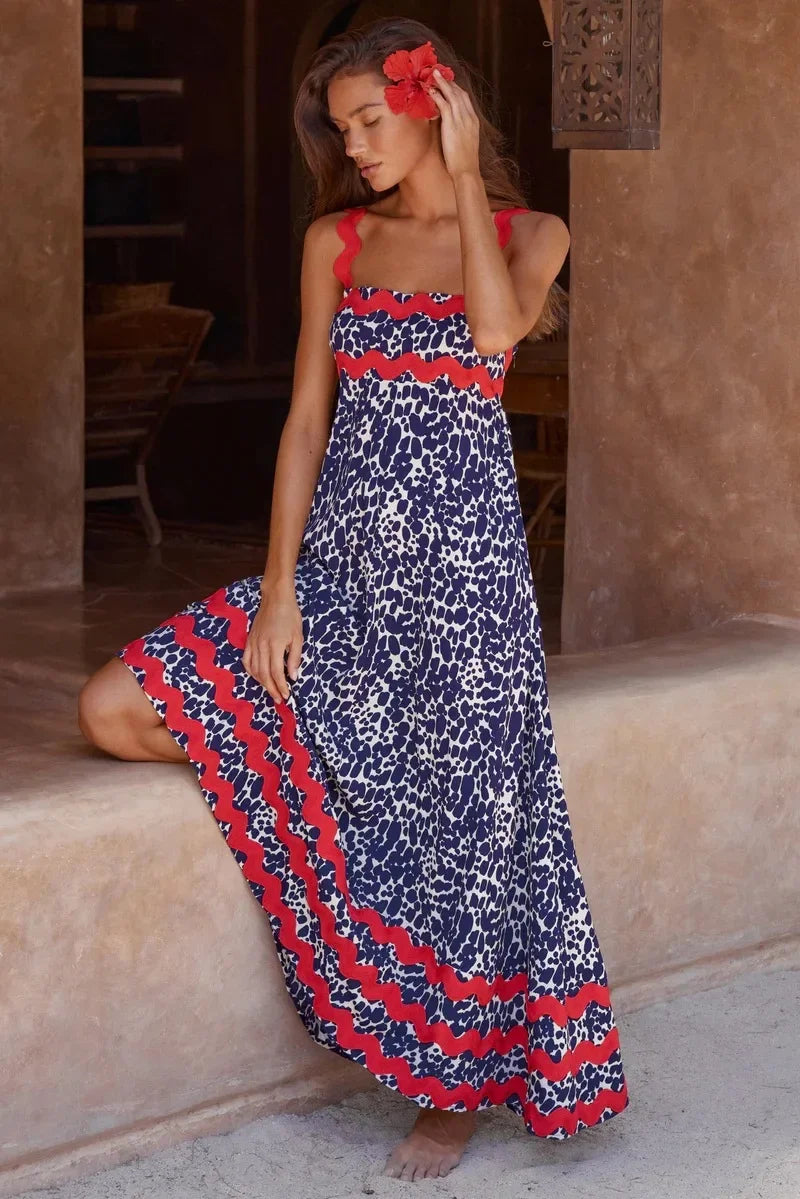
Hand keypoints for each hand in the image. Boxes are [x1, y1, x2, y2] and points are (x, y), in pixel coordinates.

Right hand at [243, 581, 303, 703]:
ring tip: (270, 690)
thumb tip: (293, 677)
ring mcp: (253, 644)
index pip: (276, 672)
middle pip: (264, 674)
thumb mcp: (298, 637)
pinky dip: (251, 672)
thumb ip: (294, 658)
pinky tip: (258, 677)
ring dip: (262, 683)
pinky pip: (246, 660)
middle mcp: (261, 646)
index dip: (281, 686)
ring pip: (254, 670)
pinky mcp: (249, 641)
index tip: (286, 695)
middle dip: (271, 689)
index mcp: (275, 645)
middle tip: (278, 699)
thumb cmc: (290, 616)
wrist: (275, 599)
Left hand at [427, 68, 480, 179]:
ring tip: (433, 74)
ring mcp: (461, 120)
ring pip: (452, 95)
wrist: (467, 170)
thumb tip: (451, 129)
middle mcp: (469, 117)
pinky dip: (438, 95)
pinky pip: (444, 105)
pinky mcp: (452, 124)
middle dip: (449, 82)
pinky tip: (431, 89)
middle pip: (460, 93)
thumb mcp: (465, 142)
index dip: (456, 89)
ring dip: (442, 83)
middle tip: (438, 73)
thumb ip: (460, 132)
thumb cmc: (464, 161)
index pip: (465, 99)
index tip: (447, 82)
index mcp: (473, 121)